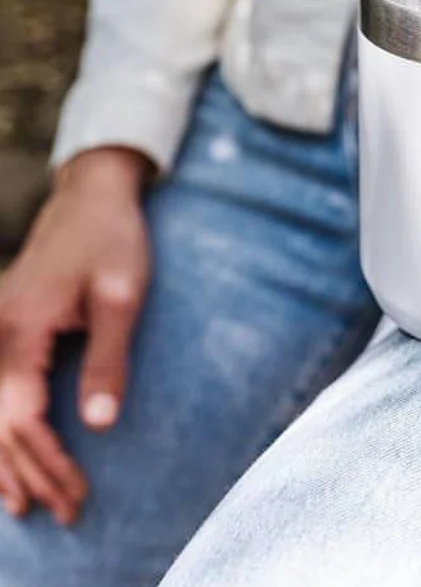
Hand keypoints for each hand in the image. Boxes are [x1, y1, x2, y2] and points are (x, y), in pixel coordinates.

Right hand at [0, 147, 150, 523]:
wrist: (93, 194)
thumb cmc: (114, 240)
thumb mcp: (122, 295)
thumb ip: (108, 357)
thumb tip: (99, 422)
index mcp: (23, 327)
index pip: (23, 417)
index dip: (48, 461)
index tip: (76, 494)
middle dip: (30, 472)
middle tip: (65, 512)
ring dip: (7, 459)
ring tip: (28, 503)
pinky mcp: (3, 326)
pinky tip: (8, 454)